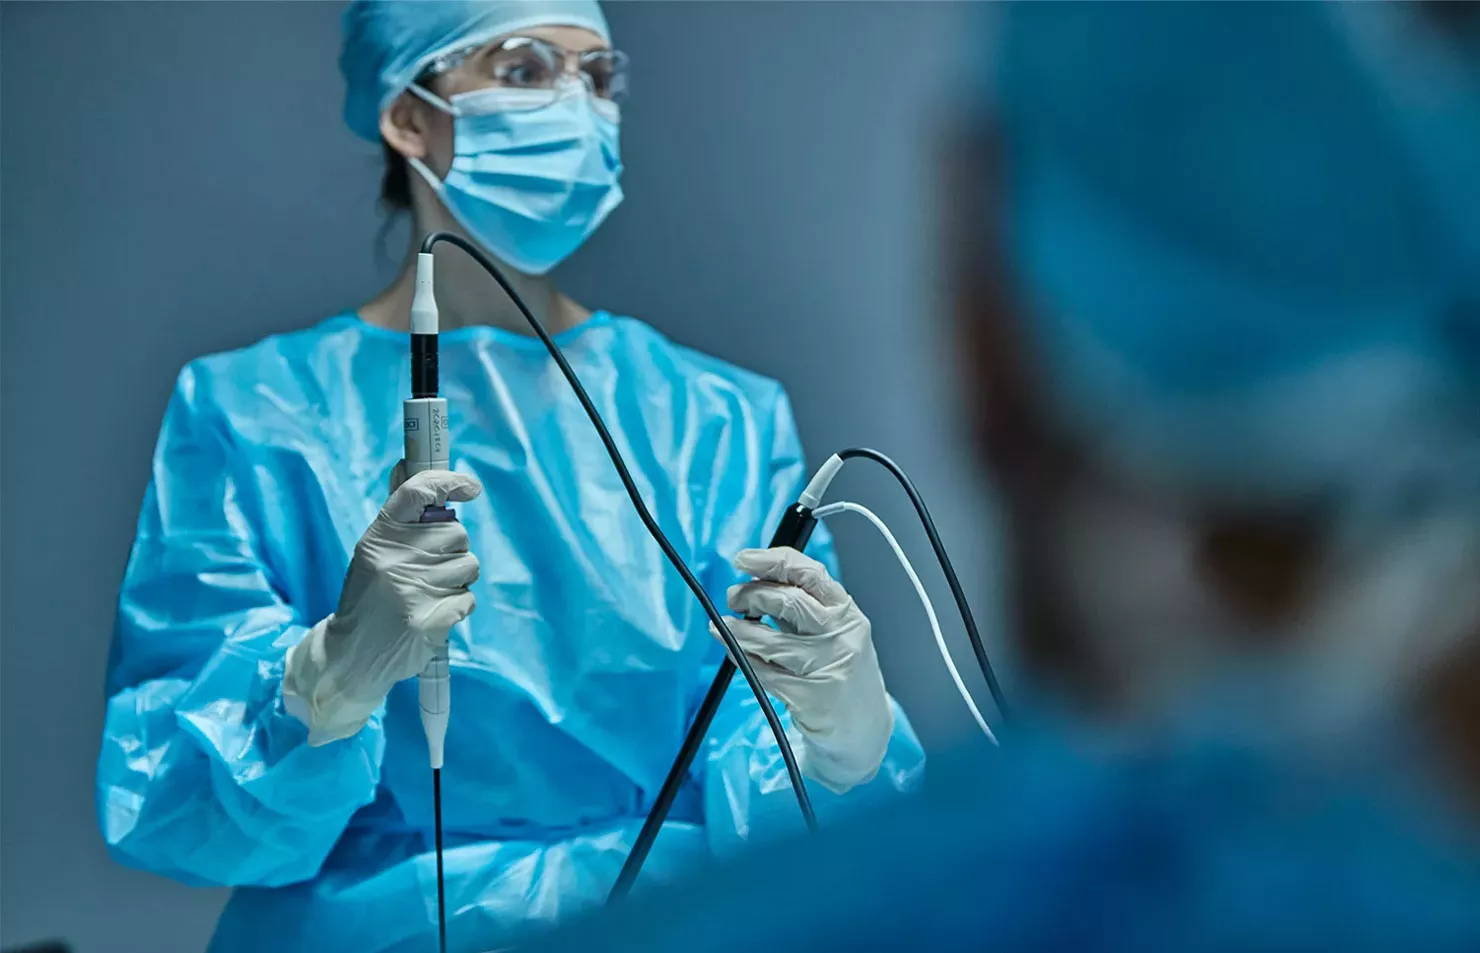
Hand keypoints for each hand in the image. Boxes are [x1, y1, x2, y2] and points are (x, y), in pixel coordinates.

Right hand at [284, 468, 481, 744]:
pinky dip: (457, 607)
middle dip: (453, 551)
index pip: (417, 492)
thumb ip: (397, 514)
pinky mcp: (429, 621)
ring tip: (428, 594)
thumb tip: (406, 460)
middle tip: (429, 569)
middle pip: (457, 534)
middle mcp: (395, 559)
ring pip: (468, 566)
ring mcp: (412, 590)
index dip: (449, 482)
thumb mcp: (373, 551)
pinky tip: (432, 614)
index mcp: (380, 536)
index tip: (471, 487)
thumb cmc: (368, 596)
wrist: (351, 655)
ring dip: (457, 580)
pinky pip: (468, 599)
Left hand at [714, 547, 893, 792]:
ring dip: (737, 629)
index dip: (772, 561)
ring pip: (770, 640)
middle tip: (733, 598)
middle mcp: (841, 636)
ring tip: (722, 625)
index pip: (810, 573)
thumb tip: (755, 581)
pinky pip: (763, 672)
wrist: (864, 728)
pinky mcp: (809, 697)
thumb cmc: (841, 670)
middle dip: (751, 594)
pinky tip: (731, 650)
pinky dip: (741, 657)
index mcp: (846, 612)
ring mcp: (826, 667)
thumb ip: (800, 608)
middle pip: (788, 601)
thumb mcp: (833, 631)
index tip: (743, 559)